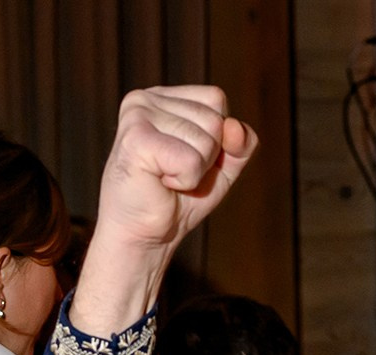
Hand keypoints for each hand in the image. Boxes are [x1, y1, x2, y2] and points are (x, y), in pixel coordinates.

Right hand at [76, 86, 257, 334]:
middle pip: (215, 119)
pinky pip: (191, 160)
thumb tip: (234, 127)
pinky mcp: (135, 139)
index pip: (216, 100)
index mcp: (163, 97)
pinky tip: (160, 182)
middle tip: (173, 174)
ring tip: (165, 178)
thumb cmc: (178, 200)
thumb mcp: (221, 167)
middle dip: (206, 158)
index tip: (185, 159)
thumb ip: (240, 143)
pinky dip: (185, 180)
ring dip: (194, 172)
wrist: (145, 235)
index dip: (216, 139)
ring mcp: (137, 115)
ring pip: (207, 139)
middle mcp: (146, 98)